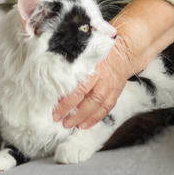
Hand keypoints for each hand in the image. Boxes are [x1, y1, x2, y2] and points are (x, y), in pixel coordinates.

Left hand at [51, 0, 173, 129]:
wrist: (124, 49)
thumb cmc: (97, 49)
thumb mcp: (84, 50)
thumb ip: (71, 61)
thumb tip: (49, 71)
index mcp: (91, 64)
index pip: (76, 85)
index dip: (65, 99)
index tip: (53, 107)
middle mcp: (101, 76)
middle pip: (84, 97)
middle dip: (70, 110)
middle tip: (57, 119)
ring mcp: (109, 85)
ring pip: (96, 105)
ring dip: (82, 117)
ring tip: (69, 125)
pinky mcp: (115, 91)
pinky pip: (106, 107)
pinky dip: (96, 118)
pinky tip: (85, 124)